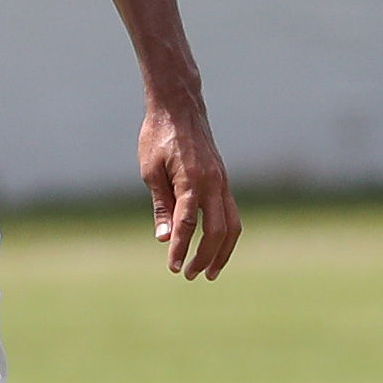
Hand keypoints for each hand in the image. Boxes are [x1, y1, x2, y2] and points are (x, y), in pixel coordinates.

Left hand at [139, 100, 238, 277]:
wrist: (179, 107)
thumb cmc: (158, 137)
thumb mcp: (150, 171)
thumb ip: (161, 206)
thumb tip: (165, 239)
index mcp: (191, 181)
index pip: (188, 224)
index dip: (181, 249)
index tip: (173, 268)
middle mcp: (213, 183)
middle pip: (218, 231)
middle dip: (205, 257)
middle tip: (190, 276)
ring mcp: (223, 182)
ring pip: (232, 225)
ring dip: (223, 251)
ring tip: (210, 271)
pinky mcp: (224, 180)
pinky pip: (232, 213)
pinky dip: (226, 234)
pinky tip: (216, 247)